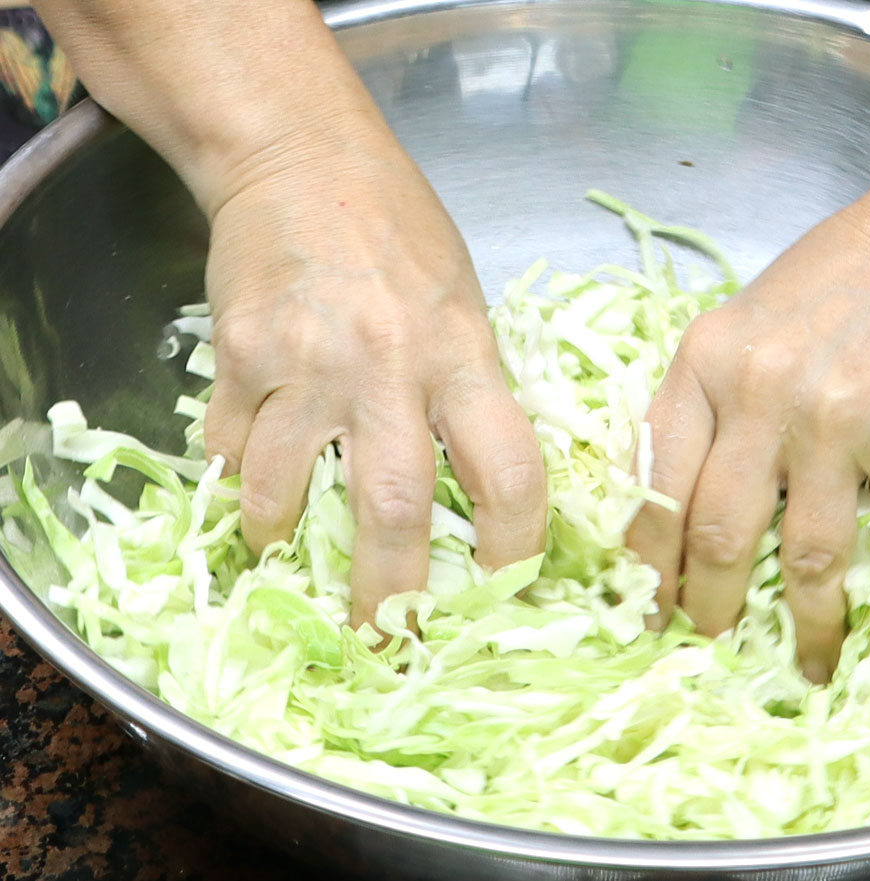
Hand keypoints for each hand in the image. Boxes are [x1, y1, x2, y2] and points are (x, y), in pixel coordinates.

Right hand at [202, 135, 545, 627]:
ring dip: (283, 543)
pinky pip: (229, 447)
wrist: (302, 158)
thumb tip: (483, 488)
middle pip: (394, 511)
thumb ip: (472, 389)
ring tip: (287, 562)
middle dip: (388, 597)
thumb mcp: (466, 304)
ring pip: (284, 491)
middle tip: (385, 643)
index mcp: (464, 353)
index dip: (513, 548)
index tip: (504, 587)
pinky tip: (246, 485)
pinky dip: (236, 481)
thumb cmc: (399, 232)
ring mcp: (306, 363)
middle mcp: (389, 366)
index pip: (508, 472)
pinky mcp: (239, 356)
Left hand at [627, 189, 869, 681]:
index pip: (657, 487)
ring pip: (806, 553)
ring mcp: (837, 422)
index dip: (650, 563)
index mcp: (703, 363)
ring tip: (801, 658)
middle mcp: (761, 395)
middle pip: (718, 533)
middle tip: (709, 641)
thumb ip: (707, 408)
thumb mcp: (741, 328)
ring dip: (804, 620)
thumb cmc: (837, 277)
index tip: (652, 606)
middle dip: (710, 606)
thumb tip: (677, 509)